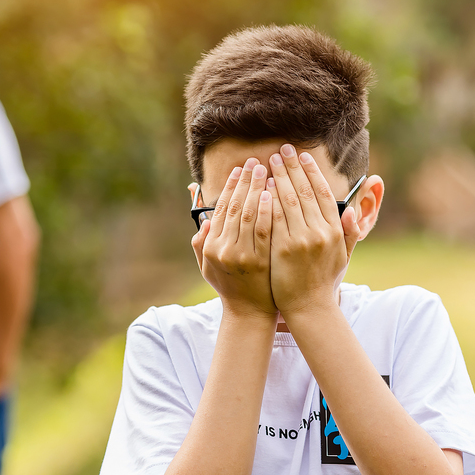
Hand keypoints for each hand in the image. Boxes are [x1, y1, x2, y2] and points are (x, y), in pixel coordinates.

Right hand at [192, 158, 276, 319]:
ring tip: (267, 170)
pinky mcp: (261, 260)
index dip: (231, 186)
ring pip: (249, 214)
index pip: (221, 209)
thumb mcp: (208, 266)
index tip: (240, 169)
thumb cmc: (230, 285)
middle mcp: (223, 249)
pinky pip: (264, 229)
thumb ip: (202, 243)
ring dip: (257, 189)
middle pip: (235, 207)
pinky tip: (272, 193)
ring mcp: (242, 255)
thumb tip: (204, 221)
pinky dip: (266, 209)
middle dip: (246, 181)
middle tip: (256, 162)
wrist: (249, 312)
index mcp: (211, 247)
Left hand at [267, 145, 358, 317]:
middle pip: (303, 191)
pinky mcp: (282, 249)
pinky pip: (273, 218)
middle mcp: (320, 232)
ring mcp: (301, 240)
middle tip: (281, 150)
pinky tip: (260, 187)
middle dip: (291, 167)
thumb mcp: (343, 255)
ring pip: (287, 201)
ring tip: (267, 162)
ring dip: (277, 178)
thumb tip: (354, 212)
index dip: (311, 172)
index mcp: (335, 230)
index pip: (323, 192)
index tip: (302, 156)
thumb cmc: (324, 280)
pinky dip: (267, 200)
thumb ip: (349, 232)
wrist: (309, 307)